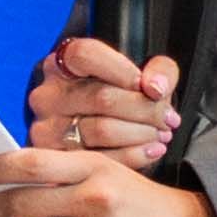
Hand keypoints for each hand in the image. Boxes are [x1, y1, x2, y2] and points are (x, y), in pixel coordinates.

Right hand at [29, 36, 181, 157]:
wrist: (100, 130)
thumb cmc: (120, 99)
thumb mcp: (143, 75)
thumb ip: (159, 71)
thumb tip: (155, 88)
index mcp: (61, 65)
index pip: (85, 55)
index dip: (122, 69)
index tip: (148, 86)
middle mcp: (47, 96)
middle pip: (102, 97)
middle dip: (145, 109)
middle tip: (168, 118)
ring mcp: (48, 130)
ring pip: (103, 130)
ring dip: (142, 133)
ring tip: (161, 133)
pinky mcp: (57, 161)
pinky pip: (101, 159)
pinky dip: (134, 155)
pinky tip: (152, 149)